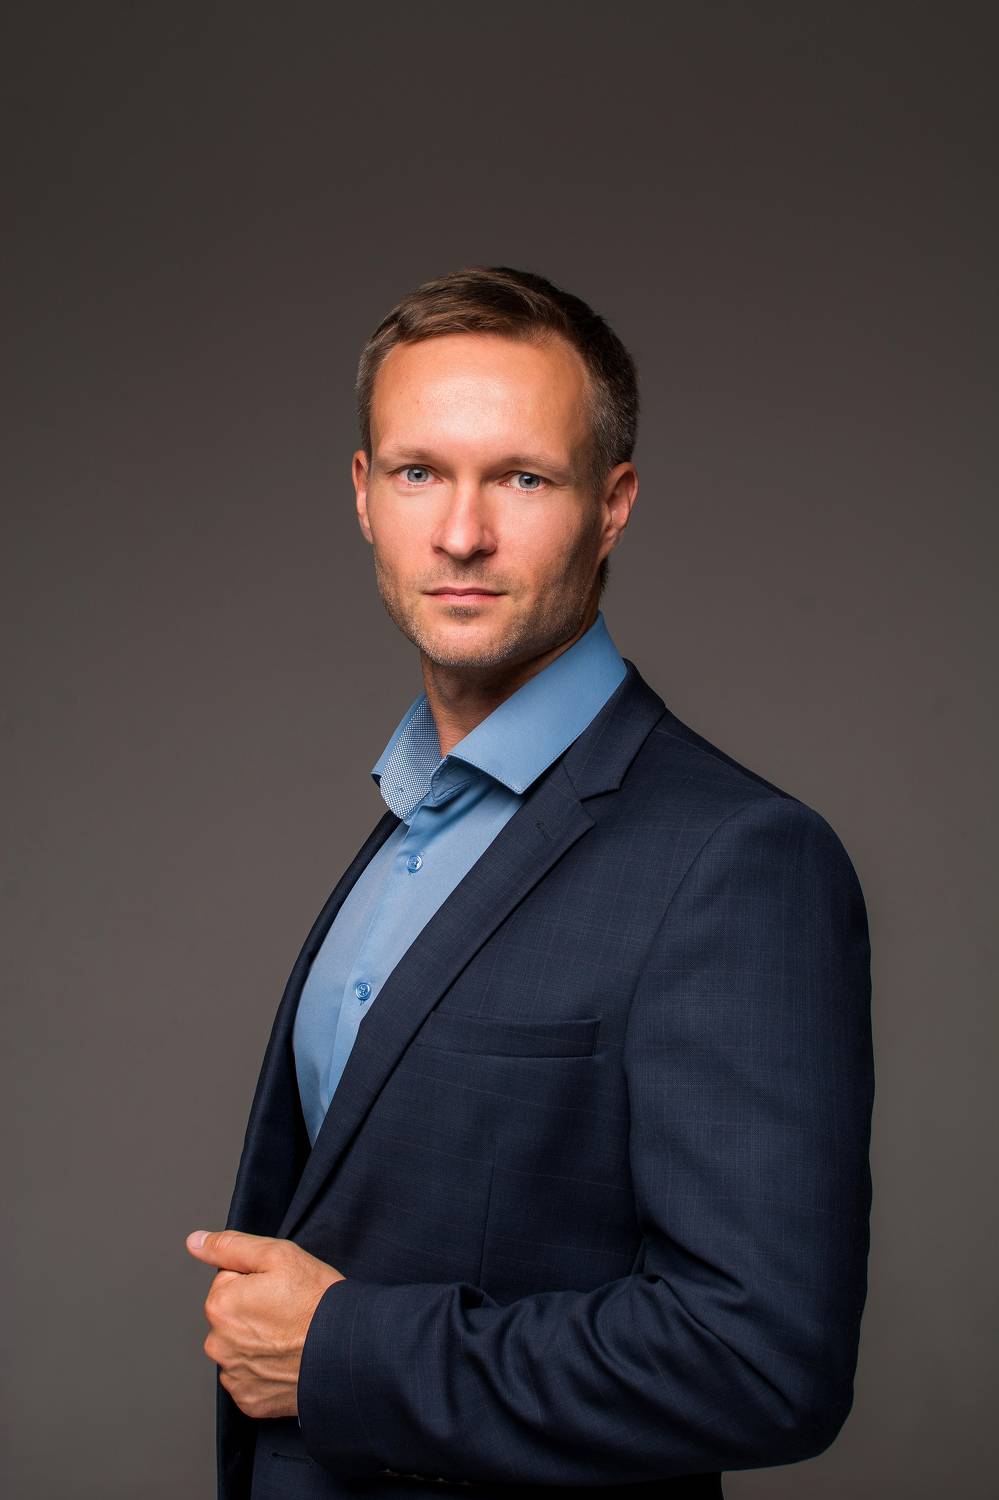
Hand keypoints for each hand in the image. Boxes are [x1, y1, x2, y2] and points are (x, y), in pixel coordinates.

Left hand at [186, 1228, 344, 1419]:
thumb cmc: (317, 1301)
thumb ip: (231, 1246)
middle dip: (253, 1310)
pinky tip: (287, 1361)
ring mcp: (233, 1376)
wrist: (348, 1351)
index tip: (280, 1289)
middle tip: (288, 1311)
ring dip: (258, 1341)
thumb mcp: (278, 1256)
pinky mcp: (249, 1401)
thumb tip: (195, 1241)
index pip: (228, 1280)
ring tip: (290, 1337)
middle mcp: (218, 1344)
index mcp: (220, 1305)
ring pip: (239, 1346)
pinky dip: (265, 1369)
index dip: (257, 1280)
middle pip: (231, 1315)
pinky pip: (250, 1377)